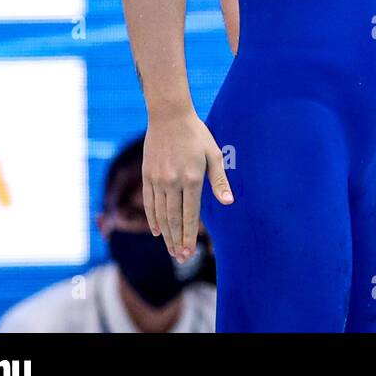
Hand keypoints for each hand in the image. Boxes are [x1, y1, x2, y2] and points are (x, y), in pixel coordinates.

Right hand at [142, 109, 233, 261]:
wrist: (169, 116)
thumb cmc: (196, 134)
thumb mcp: (214, 154)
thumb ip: (219, 180)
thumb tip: (228, 202)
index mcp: (192, 178)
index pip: (190, 214)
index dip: (189, 235)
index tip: (190, 251)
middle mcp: (173, 182)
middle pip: (173, 219)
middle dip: (177, 241)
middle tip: (180, 258)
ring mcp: (157, 180)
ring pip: (160, 214)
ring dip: (165, 234)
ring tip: (170, 250)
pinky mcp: (147, 176)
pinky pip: (149, 203)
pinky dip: (152, 218)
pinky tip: (156, 231)